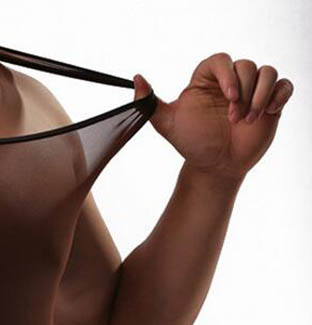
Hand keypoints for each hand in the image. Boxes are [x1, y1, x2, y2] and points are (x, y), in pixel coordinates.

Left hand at [135, 53, 293, 180]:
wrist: (215, 166)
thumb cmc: (193, 144)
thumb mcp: (168, 125)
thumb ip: (150, 104)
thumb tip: (136, 79)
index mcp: (207, 81)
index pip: (220, 60)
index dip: (227, 73)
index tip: (229, 96)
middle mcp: (230, 81)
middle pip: (246, 66)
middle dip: (242, 92)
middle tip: (232, 119)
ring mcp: (252, 90)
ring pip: (267, 72)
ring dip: (259, 96)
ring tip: (247, 121)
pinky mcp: (270, 101)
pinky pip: (284, 86)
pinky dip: (279, 95)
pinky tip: (268, 112)